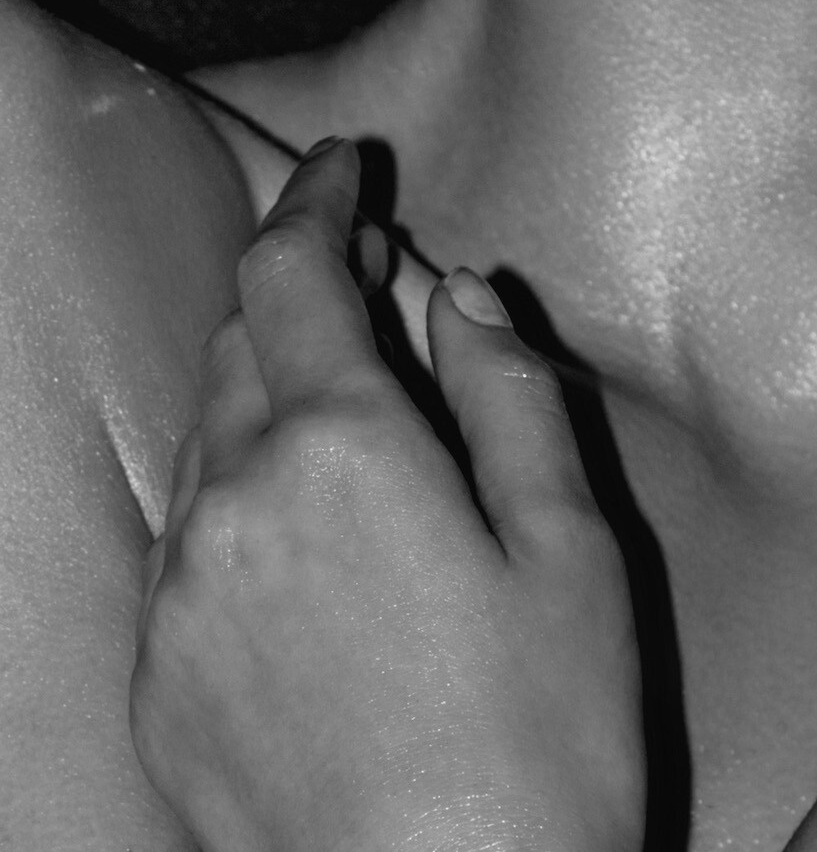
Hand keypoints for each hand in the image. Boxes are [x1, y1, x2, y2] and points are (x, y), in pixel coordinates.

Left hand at [130, 143, 644, 851]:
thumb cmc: (544, 742)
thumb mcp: (570, 548)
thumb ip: (510, 396)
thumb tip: (459, 294)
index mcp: (342, 451)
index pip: (294, 272)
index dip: (316, 200)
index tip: (342, 162)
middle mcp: (232, 507)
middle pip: (239, 342)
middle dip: (298, 288)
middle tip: (367, 274)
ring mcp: (179, 602)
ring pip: (207, 437)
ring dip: (267, 386)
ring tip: (345, 398)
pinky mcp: (157, 685)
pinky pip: (187, 539)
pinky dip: (239, 487)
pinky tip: (303, 528)